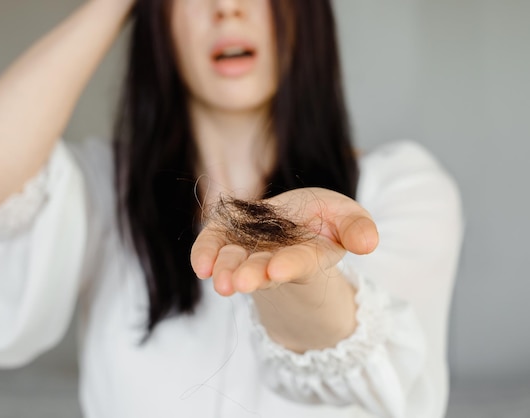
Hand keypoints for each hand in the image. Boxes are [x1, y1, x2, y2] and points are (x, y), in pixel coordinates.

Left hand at [190, 188, 378, 295]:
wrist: (295, 220)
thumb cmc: (325, 219)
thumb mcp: (348, 217)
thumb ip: (357, 228)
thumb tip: (369, 243)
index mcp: (309, 256)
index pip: (299, 263)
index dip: (289, 266)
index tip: (276, 270)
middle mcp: (275, 258)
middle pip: (262, 269)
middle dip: (250, 275)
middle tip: (237, 284)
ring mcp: (248, 250)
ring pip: (235, 262)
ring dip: (226, 270)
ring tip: (219, 280)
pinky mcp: (226, 237)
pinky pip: (213, 247)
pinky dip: (205, 255)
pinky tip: (200, 266)